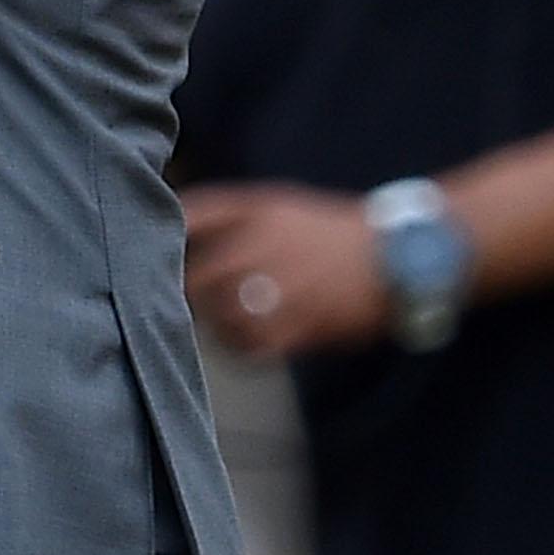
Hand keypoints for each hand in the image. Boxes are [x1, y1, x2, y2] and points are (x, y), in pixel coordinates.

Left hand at [182, 183, 389, 356]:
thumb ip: (229, 216)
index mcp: (258, 210)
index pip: (195, 213)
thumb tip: (177, 229)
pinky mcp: (301, 324)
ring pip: (221, 316)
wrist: (394, 257)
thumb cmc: (327, 233)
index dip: (169, 234)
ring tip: (219, 325)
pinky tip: (244, 343)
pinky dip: (240, 348)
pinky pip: (251, 346)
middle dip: (190, 293)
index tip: (159, 251)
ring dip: (213, 324)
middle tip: (193, 303)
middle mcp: (264, 244)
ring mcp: (281, 285)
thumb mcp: (279, 206)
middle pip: (198, 276)